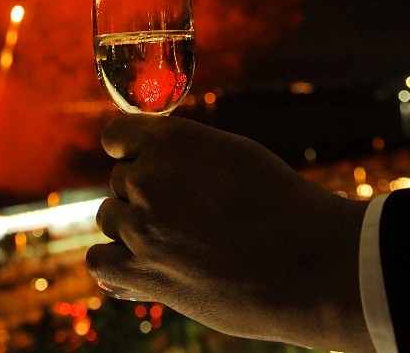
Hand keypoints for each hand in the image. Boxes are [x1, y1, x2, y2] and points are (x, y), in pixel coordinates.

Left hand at [86, 115, 374, 352]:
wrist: (309, 263)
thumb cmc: (281, 205)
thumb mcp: (231, 154)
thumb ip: (181, 153)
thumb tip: (143, 158)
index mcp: (169, 139)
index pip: (115, 138)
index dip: (131, 152)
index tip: (147, 166)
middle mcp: (146, 177)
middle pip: (119, 181)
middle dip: (144, 194)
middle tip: (187, 214)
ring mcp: (140, 226)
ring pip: (109, 218)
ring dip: (133, 228)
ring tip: (178, 241)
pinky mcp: (141, 272)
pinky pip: (100, 261)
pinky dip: (114, 262)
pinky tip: (140, 265)